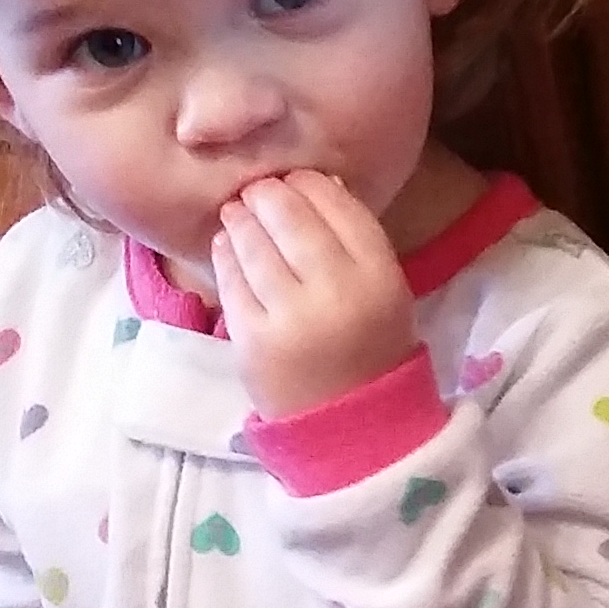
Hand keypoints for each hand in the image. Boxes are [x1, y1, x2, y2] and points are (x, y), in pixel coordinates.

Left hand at [211, 167, 422, 420]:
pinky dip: (225, 256)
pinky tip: (226, 245)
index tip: (294, 181)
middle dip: (268, 195)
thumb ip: (356, 240)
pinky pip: (231, 281)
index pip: (339, 205)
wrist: (351, 427)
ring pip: (255, 244)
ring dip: (240, 219)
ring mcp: (291, 318)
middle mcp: (337, 292)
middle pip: (291, 217)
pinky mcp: (253, 340)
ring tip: (236, 212)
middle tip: (257, 191)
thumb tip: (316, 180)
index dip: (309, 183)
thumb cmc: (368, 350)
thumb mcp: (383, 292)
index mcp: (380, 276)